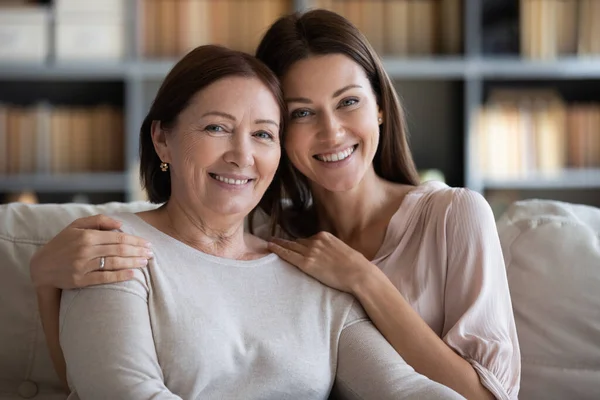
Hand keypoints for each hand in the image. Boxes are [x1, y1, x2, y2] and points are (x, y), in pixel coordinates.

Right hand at [30, 214, 152, 288]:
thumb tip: (120, 223)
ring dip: (133, 263)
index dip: (135, 241)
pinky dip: (120, 276)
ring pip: (114, 263)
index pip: (117, 237)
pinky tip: (133, 274)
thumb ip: (99, 220)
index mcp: (86, 235)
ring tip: (146, 262)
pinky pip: (104, 278)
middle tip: (151, 253)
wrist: (41, 266)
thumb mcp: (76, 225)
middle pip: (119, 250)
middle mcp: (85, 250)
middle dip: (138, 251)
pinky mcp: (80, 280)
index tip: (148, 243)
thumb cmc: (62, 243)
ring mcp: (82, 266)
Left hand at [267, 231, 374, 293]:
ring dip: (279, 244)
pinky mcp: (307, 263)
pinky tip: (270, 247)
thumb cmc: (355, 265)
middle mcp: (316, 241)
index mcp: (325, 236)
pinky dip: (277, 250)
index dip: (299, 243)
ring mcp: (310, 251)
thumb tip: (329, 256)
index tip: (293, 243)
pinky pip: (288, 254)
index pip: (308, 239)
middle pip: (297, 242)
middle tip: (274, 239)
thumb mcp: (343, 251)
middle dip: (287, 242)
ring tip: (269, 243)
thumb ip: (332, 249)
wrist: (358, 273)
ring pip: (291, 246)